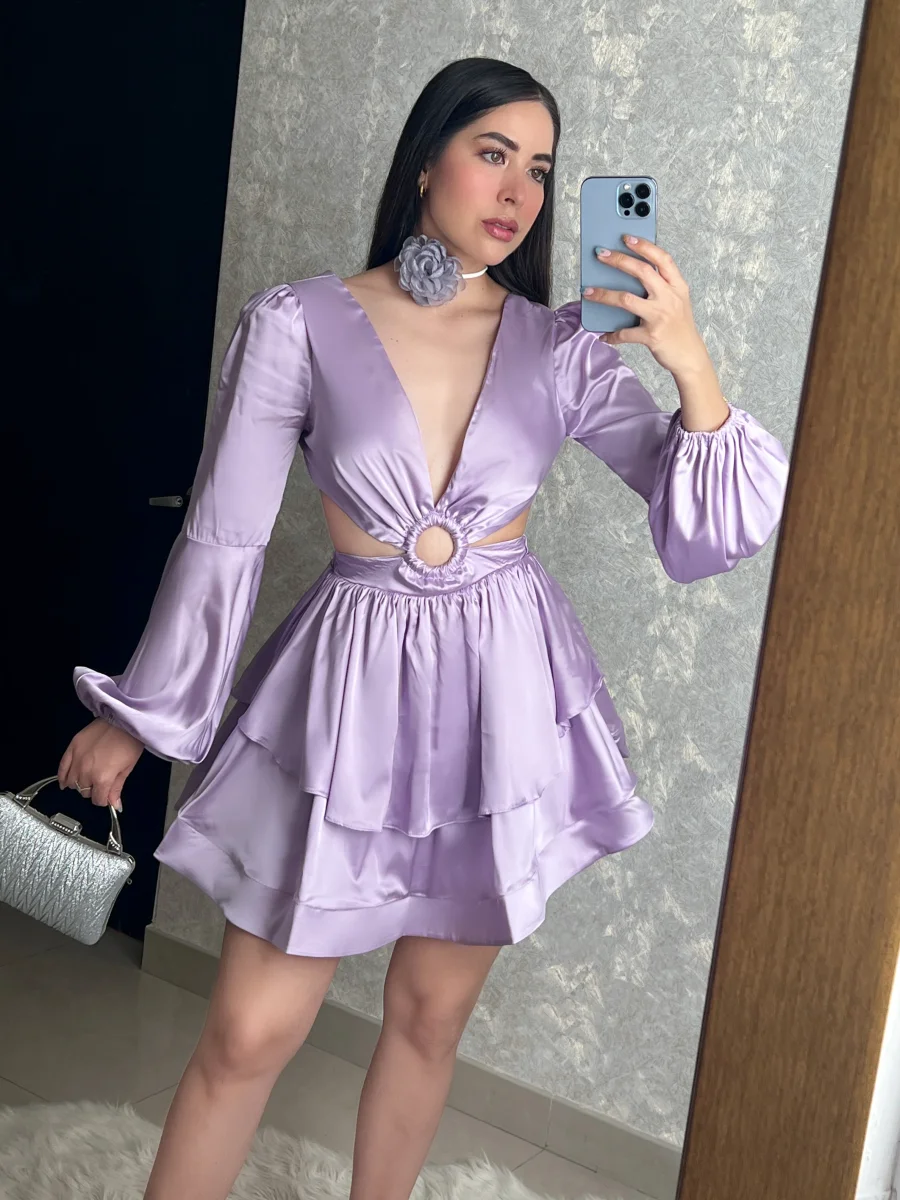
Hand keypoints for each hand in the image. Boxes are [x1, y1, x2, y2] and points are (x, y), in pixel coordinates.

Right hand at [57, 718, 144, 811]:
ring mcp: (76, 760)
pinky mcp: (71, 748)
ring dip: (79, 784)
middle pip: (84, 792)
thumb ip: (117, 788)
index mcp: (102, 778)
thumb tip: (115, 805)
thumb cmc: (129, 742)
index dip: (104, 799)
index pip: (97, 800)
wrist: (122, 720)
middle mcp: (86, 772)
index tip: (107, 795)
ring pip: (72, 783)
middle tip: (100, 783)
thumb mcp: (127, 768)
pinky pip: (61, 768)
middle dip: (93, 790)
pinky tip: (65, 782)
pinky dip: (62, 777)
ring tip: (87, 779)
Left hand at [583, 236, 710, 376]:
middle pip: (642, 272)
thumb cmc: (679, 327)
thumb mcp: (678, 301)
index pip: (662, 259)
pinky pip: (625, 333)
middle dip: (619, 261)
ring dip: (604, 295)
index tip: (627, 237)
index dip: (645, 246)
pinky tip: (603, 335)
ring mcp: (660, 317)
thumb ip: (661, 286)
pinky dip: (612, 335)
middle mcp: (669, 298)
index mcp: (677, 287)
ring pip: (626, 300)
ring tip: (588, 292)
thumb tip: (631, 274)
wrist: (690, 356)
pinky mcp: (651, 336)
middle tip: (601, 254)